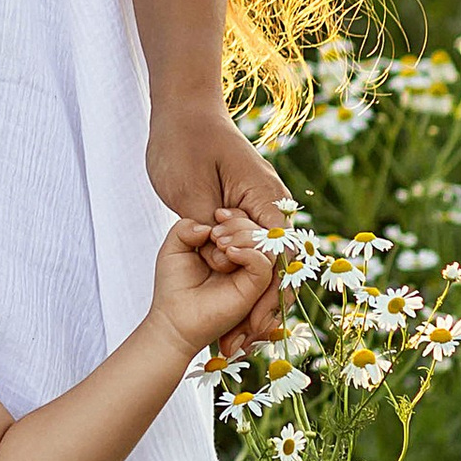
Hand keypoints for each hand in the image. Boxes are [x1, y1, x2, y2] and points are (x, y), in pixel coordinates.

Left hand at [147, 95, 293, 354]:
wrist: (182, 114)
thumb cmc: (185, 144)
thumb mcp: (192, 189)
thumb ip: (211, 226)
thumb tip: (225, 254)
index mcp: (266, 200)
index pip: (278, 257)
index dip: (267, 297)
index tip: (254, 326)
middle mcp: (270, 209)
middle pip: (278, 269)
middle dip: (262, 311)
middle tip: (242, 346)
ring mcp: (258, 213)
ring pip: (267, 268)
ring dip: (254, 304)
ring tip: (237, 341)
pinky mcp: (242, 217)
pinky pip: (251, 255)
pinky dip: (244, 283)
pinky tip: (231, 312)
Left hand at [148, 208, 279, 359]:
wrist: (172, 318)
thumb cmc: (174, 284)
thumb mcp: (174, 246)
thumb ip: (186, 226)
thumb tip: (208, 225)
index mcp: (232, 243)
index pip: (248, 217)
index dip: (236, 214)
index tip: (216, 216)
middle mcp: (247, 256)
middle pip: (261, 226)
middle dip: (239, 222)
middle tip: (214, 235)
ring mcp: (253, 272)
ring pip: (267, 243)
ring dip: (245, 235)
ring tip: (220, 244)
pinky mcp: (255, 287)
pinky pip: (265, 264)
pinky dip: (250, 253)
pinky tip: (229, 253)